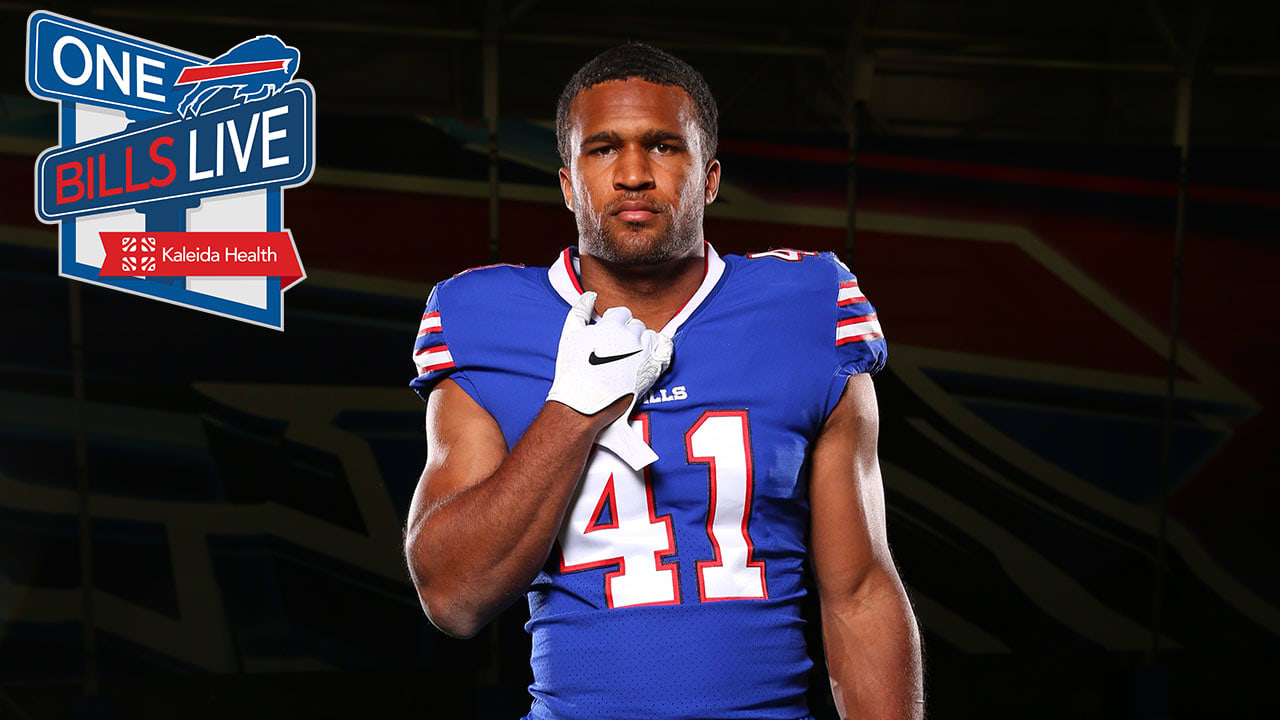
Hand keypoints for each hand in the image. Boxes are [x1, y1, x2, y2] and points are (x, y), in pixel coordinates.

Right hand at [546, 292, 672, 467]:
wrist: (583, 403)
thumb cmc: (574, 371)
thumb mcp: (570, 335)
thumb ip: (580, 310)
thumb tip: (590, 294)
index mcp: (612, 325)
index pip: (622, 313)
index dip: (616, 323)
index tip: (610, 335)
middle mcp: (630, 335)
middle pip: (636, 325)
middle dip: (628, 333)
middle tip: (617, 349)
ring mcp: (643, 352)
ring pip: (650, 336)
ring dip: (642, 342)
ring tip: (630, 355)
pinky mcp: (652, 369)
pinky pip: (666, 350)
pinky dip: (662, 348)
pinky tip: (653, 353)